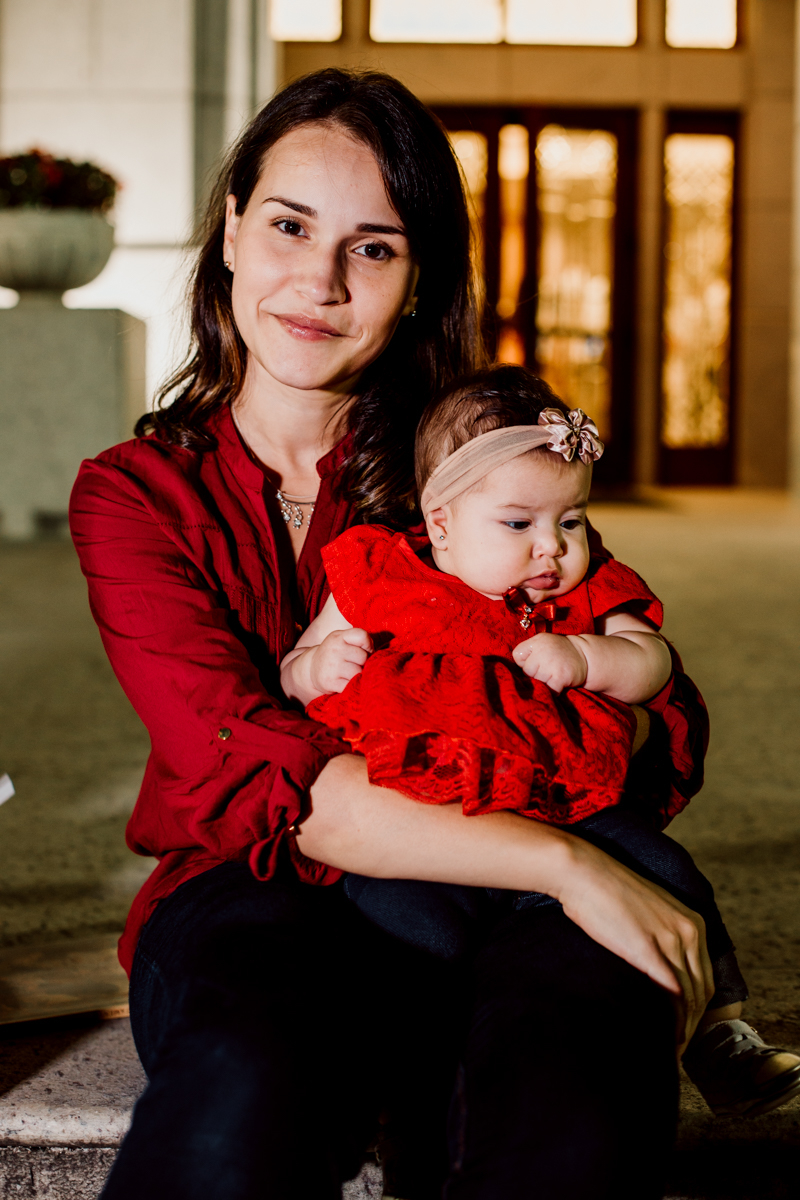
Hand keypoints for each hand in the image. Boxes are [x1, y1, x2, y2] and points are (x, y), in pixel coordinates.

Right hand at [307, 627, 371, 695]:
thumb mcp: (342, 640)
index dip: (368, 645)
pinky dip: (352, 686)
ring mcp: (332, 666)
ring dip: (357, 675)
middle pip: (363, 657)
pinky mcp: (331, 682)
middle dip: (362, 662)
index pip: (362, 636)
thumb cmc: (334, 655)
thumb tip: (377, 656)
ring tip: (349, 674)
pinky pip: (352, 685)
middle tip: (353, 664)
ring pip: (359, 672)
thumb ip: (360, 641)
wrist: (311, 670)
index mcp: (338, 637)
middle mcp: (334, 650)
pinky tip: (344, 682)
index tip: (364, 650)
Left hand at [512, 632, 587, 691]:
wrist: (586, 656)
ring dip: (544, 682)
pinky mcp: (560, 677)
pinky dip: (554, 690)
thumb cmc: (559, 651)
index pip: (517, 656)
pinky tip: (559, 682)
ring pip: (536, 681)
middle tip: (548, 668)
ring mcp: (551, 664)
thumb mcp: (542, 643)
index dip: (525, 662)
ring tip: (554, 674)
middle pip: (526, 671)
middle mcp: (543, 650)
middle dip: (535, 673)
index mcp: (537, 641)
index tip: (536, 661)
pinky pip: (549, 690)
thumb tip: (513, 672)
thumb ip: (527, 652)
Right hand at [557, 837, 714, 1051]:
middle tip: (678, 1049)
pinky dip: (673, 1020)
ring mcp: (670, 940)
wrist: (583, 872)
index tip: (684, 1029)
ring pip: (690, 997)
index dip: (697, 1009)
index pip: (706, 977)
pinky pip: (672, 993)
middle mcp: (689, 931)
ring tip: (671, 1052)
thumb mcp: (645, 913)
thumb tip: (656, 970)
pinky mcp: (649, 950)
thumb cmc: (604, 893)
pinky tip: (666, 1037)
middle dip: (693, 1024)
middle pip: (703, 991)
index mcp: (691, 922)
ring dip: (684, 1029)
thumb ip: (659, 937)